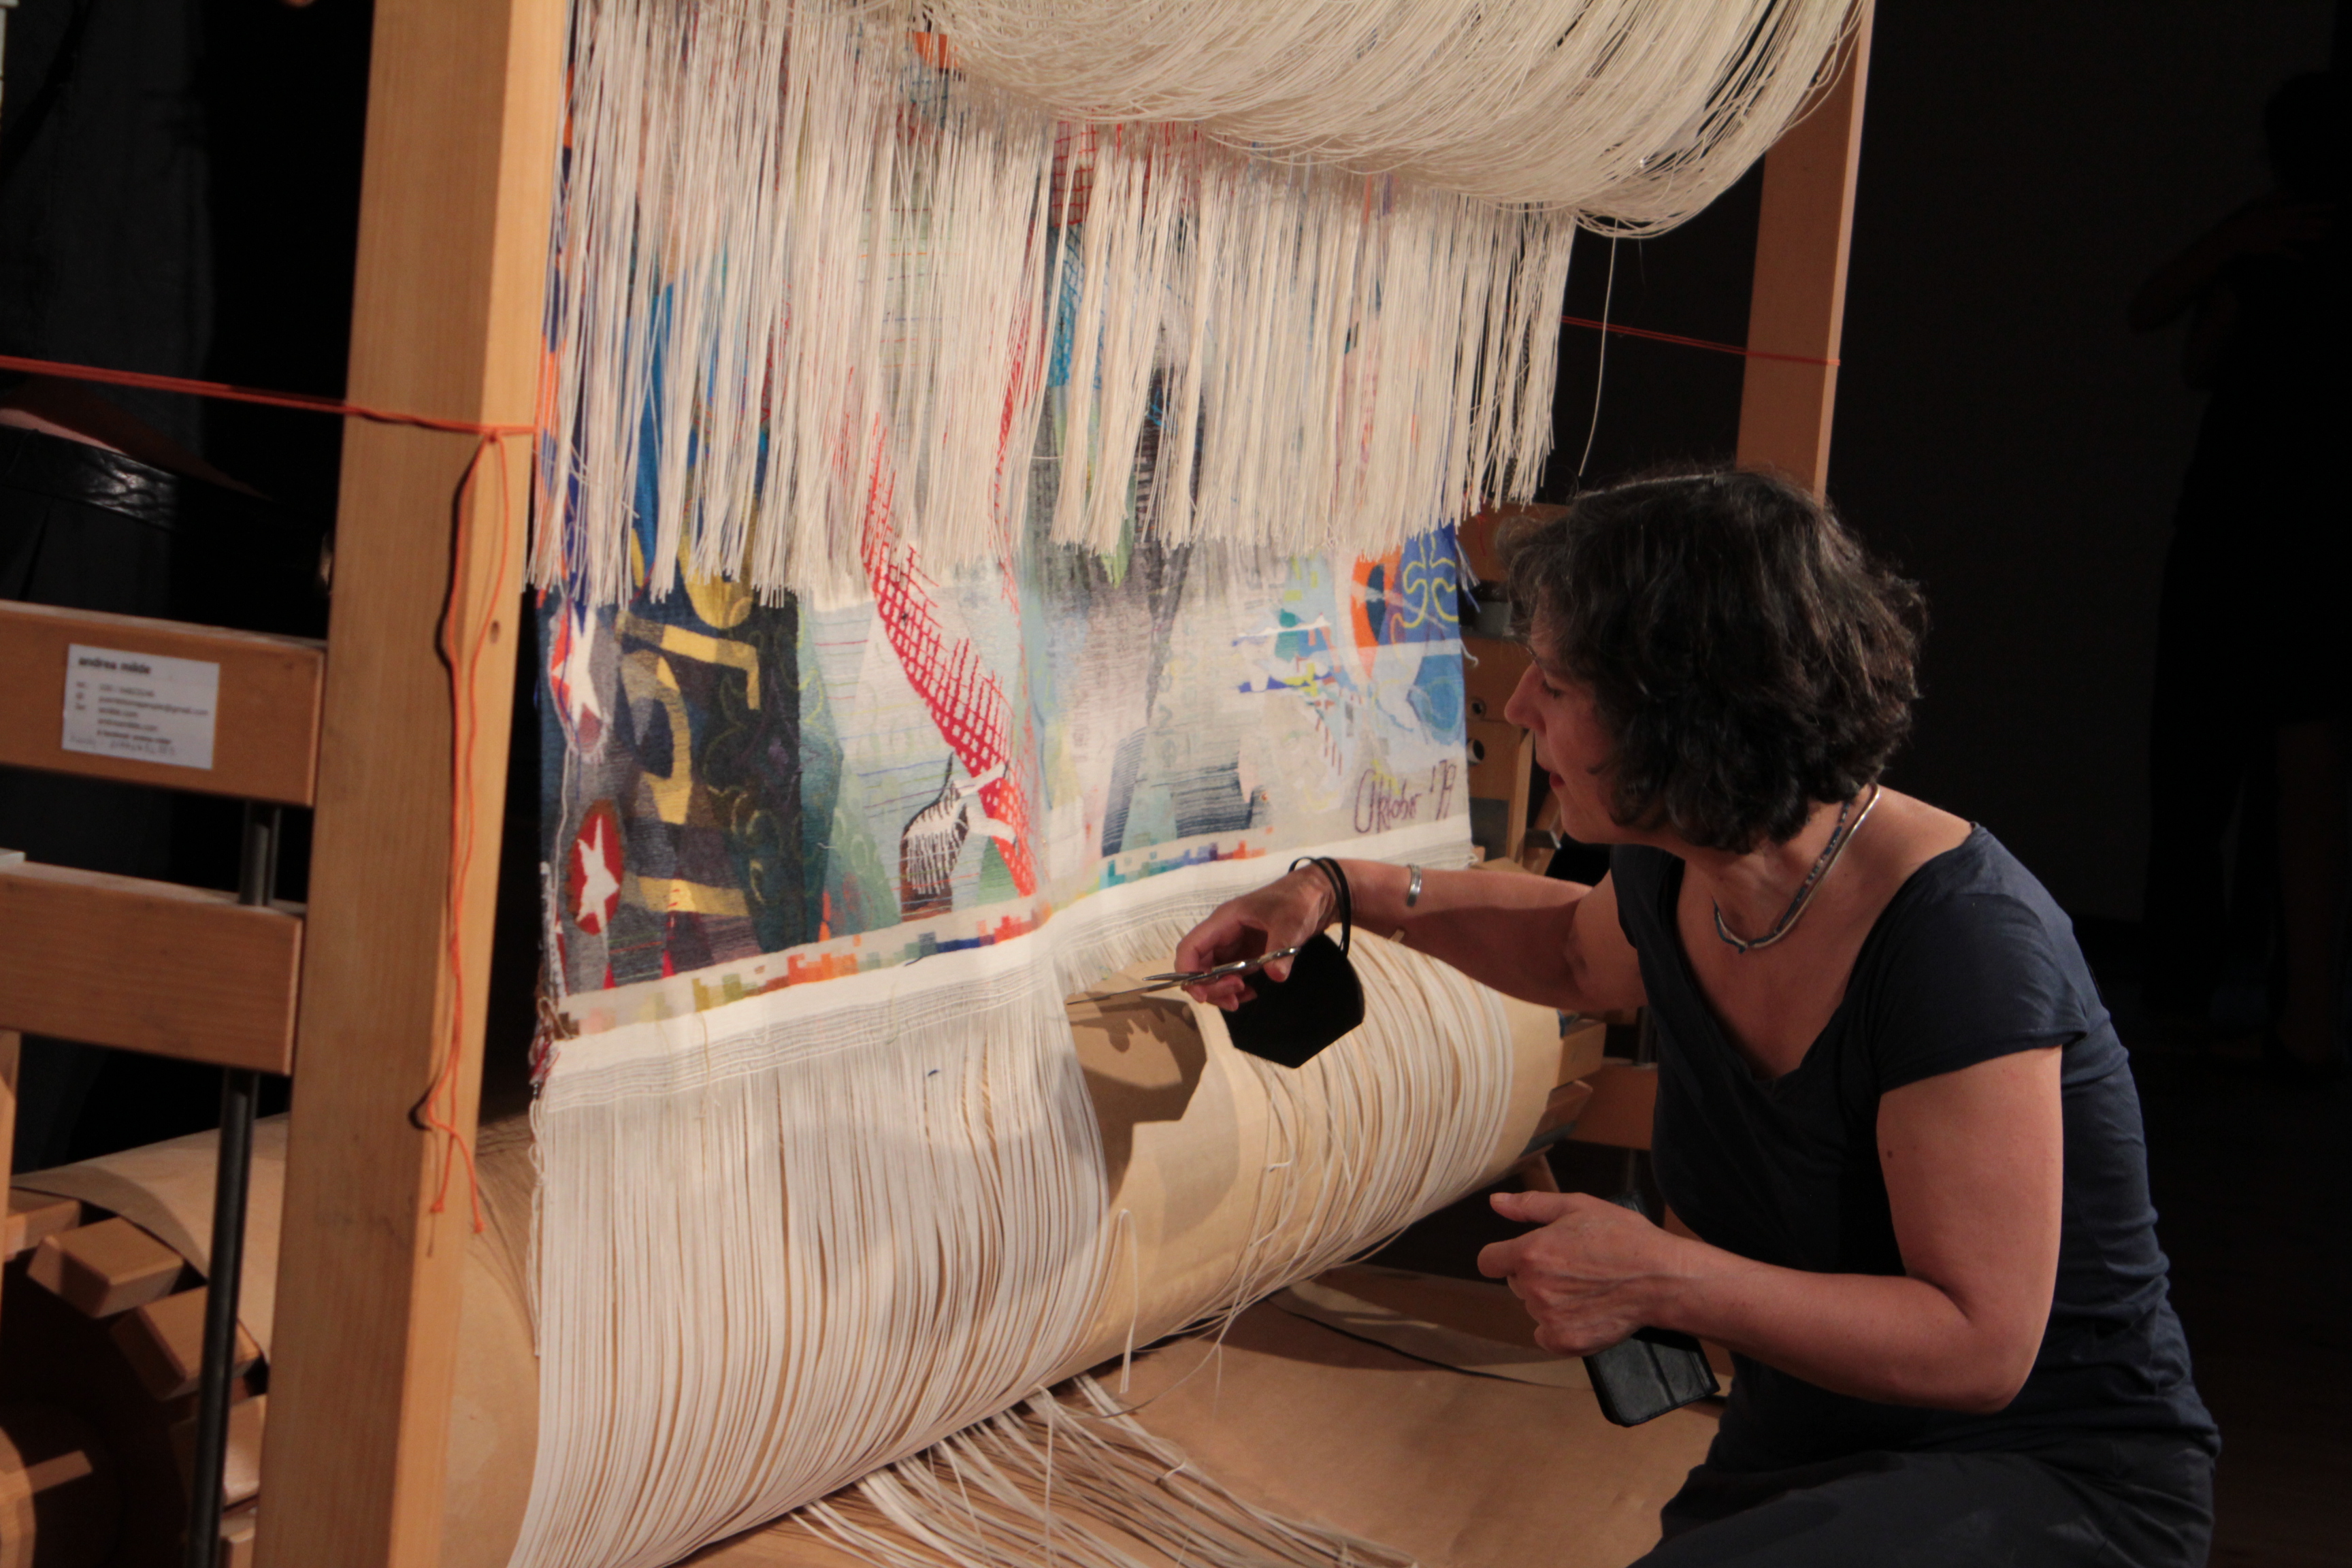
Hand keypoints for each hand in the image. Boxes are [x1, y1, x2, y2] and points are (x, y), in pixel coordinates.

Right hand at [1172, 869, 1334, 1009]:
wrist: (1316, 894)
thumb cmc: (1298, 900)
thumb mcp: (1291, 922)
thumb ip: (1280, 948)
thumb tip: (1275, 976)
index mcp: (1224, 921)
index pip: (1191, 947)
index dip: (1188, 972)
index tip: (1202, 996)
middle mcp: (1223, 934)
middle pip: (1199, 966)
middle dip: (1210, 987)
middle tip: (1235, 998)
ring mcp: (1234, 945)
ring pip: (1213, 974)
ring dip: (1222, 991)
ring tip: (1243, 999)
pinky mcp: (1247, 954)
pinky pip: (1232, 976)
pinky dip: (1236, 990)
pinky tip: (1251, 994)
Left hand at [1476, 1191, 1683, 1356]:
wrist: (1661, 1279)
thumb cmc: (1623, 1238)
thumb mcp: (1578, 1207)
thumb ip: (1530, 1206)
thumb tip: (1495, 1202)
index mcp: (1530, 1253)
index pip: (1489, 1261)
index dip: (1505, 1256)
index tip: (1527, 1256)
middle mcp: (1534, 1288)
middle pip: (1516, 1283)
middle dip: (1536, 1275)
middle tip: (1573, 1267)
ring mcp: (1548, 1319)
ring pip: (1534, 1308)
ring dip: (1551, 1300)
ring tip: (1586, 1287)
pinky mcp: (1565, 1342)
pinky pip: (1546, 1335)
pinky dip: (1561, 1327)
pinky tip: (1586, 1311)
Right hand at [2214, 195, 2336, 256]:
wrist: (2232, 234)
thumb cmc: (2245, 218)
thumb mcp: (2260, 203)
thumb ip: (2276, 196)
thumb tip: (2289, 190)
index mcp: (2280, 211)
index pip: (2303, 208)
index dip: (2319, 207)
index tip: (2332, 206)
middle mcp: (2281, 223)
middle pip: (2302, 222)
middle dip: (2317, 222)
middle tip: (2331, 223)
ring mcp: (2276, 235)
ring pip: (2296, 234)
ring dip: (2309, 235)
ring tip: (2321, 236)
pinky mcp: (2269, 246)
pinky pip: (2283, 251)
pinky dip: (2292, 255)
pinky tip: (2302, 258)